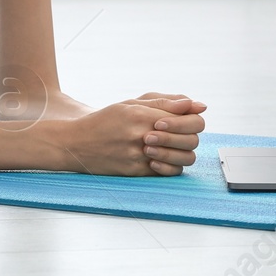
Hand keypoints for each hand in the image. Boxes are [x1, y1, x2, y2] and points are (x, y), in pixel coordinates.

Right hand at [44, 95, 204, 175]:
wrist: (77, 143)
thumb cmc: (105, 121)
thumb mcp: (132, 103)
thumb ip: (165, 102)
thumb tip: (198, 105)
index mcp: (143, 115)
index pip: (190, 119)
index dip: (194, 120)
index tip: (186, 118)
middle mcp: (142, 136)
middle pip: (191, 140)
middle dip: (189, 136)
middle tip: (176, 133)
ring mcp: (140, 156)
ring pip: (183, 159)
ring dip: (181, 152)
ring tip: (168, 146)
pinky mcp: (137, 172)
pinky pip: (168, 173)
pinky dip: (169, 166)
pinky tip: (158, 158)